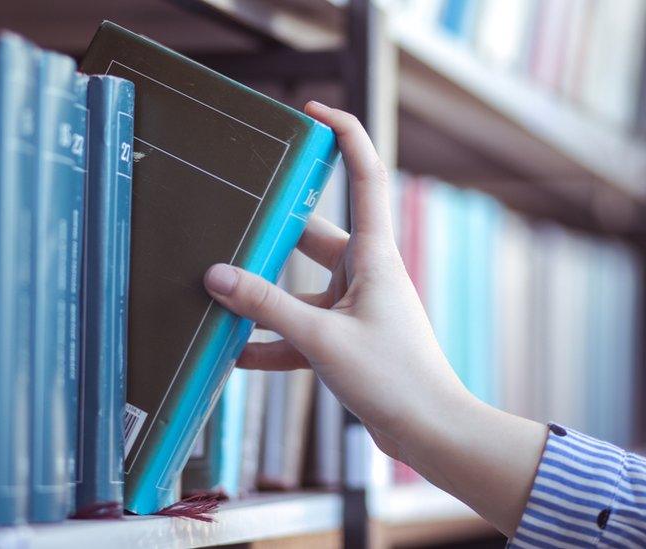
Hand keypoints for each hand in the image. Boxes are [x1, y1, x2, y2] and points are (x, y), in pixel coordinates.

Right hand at [204, 101, 461, 457]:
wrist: (429, 431)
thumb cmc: (394, 378)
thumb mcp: (321, 338)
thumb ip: (267, 307)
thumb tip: (217, 277)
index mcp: (374, 255)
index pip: (366, 175)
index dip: (344, 134)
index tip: (311, 111)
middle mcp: (365, 273)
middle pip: (313, 234)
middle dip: (273, 227)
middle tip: (230, 214)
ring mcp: (354, 307)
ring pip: (298, 288)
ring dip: (263, 295)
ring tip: (216, 293)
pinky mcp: (344, 340)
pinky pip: (299, 331)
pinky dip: (270, 341)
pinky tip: (233, 354)